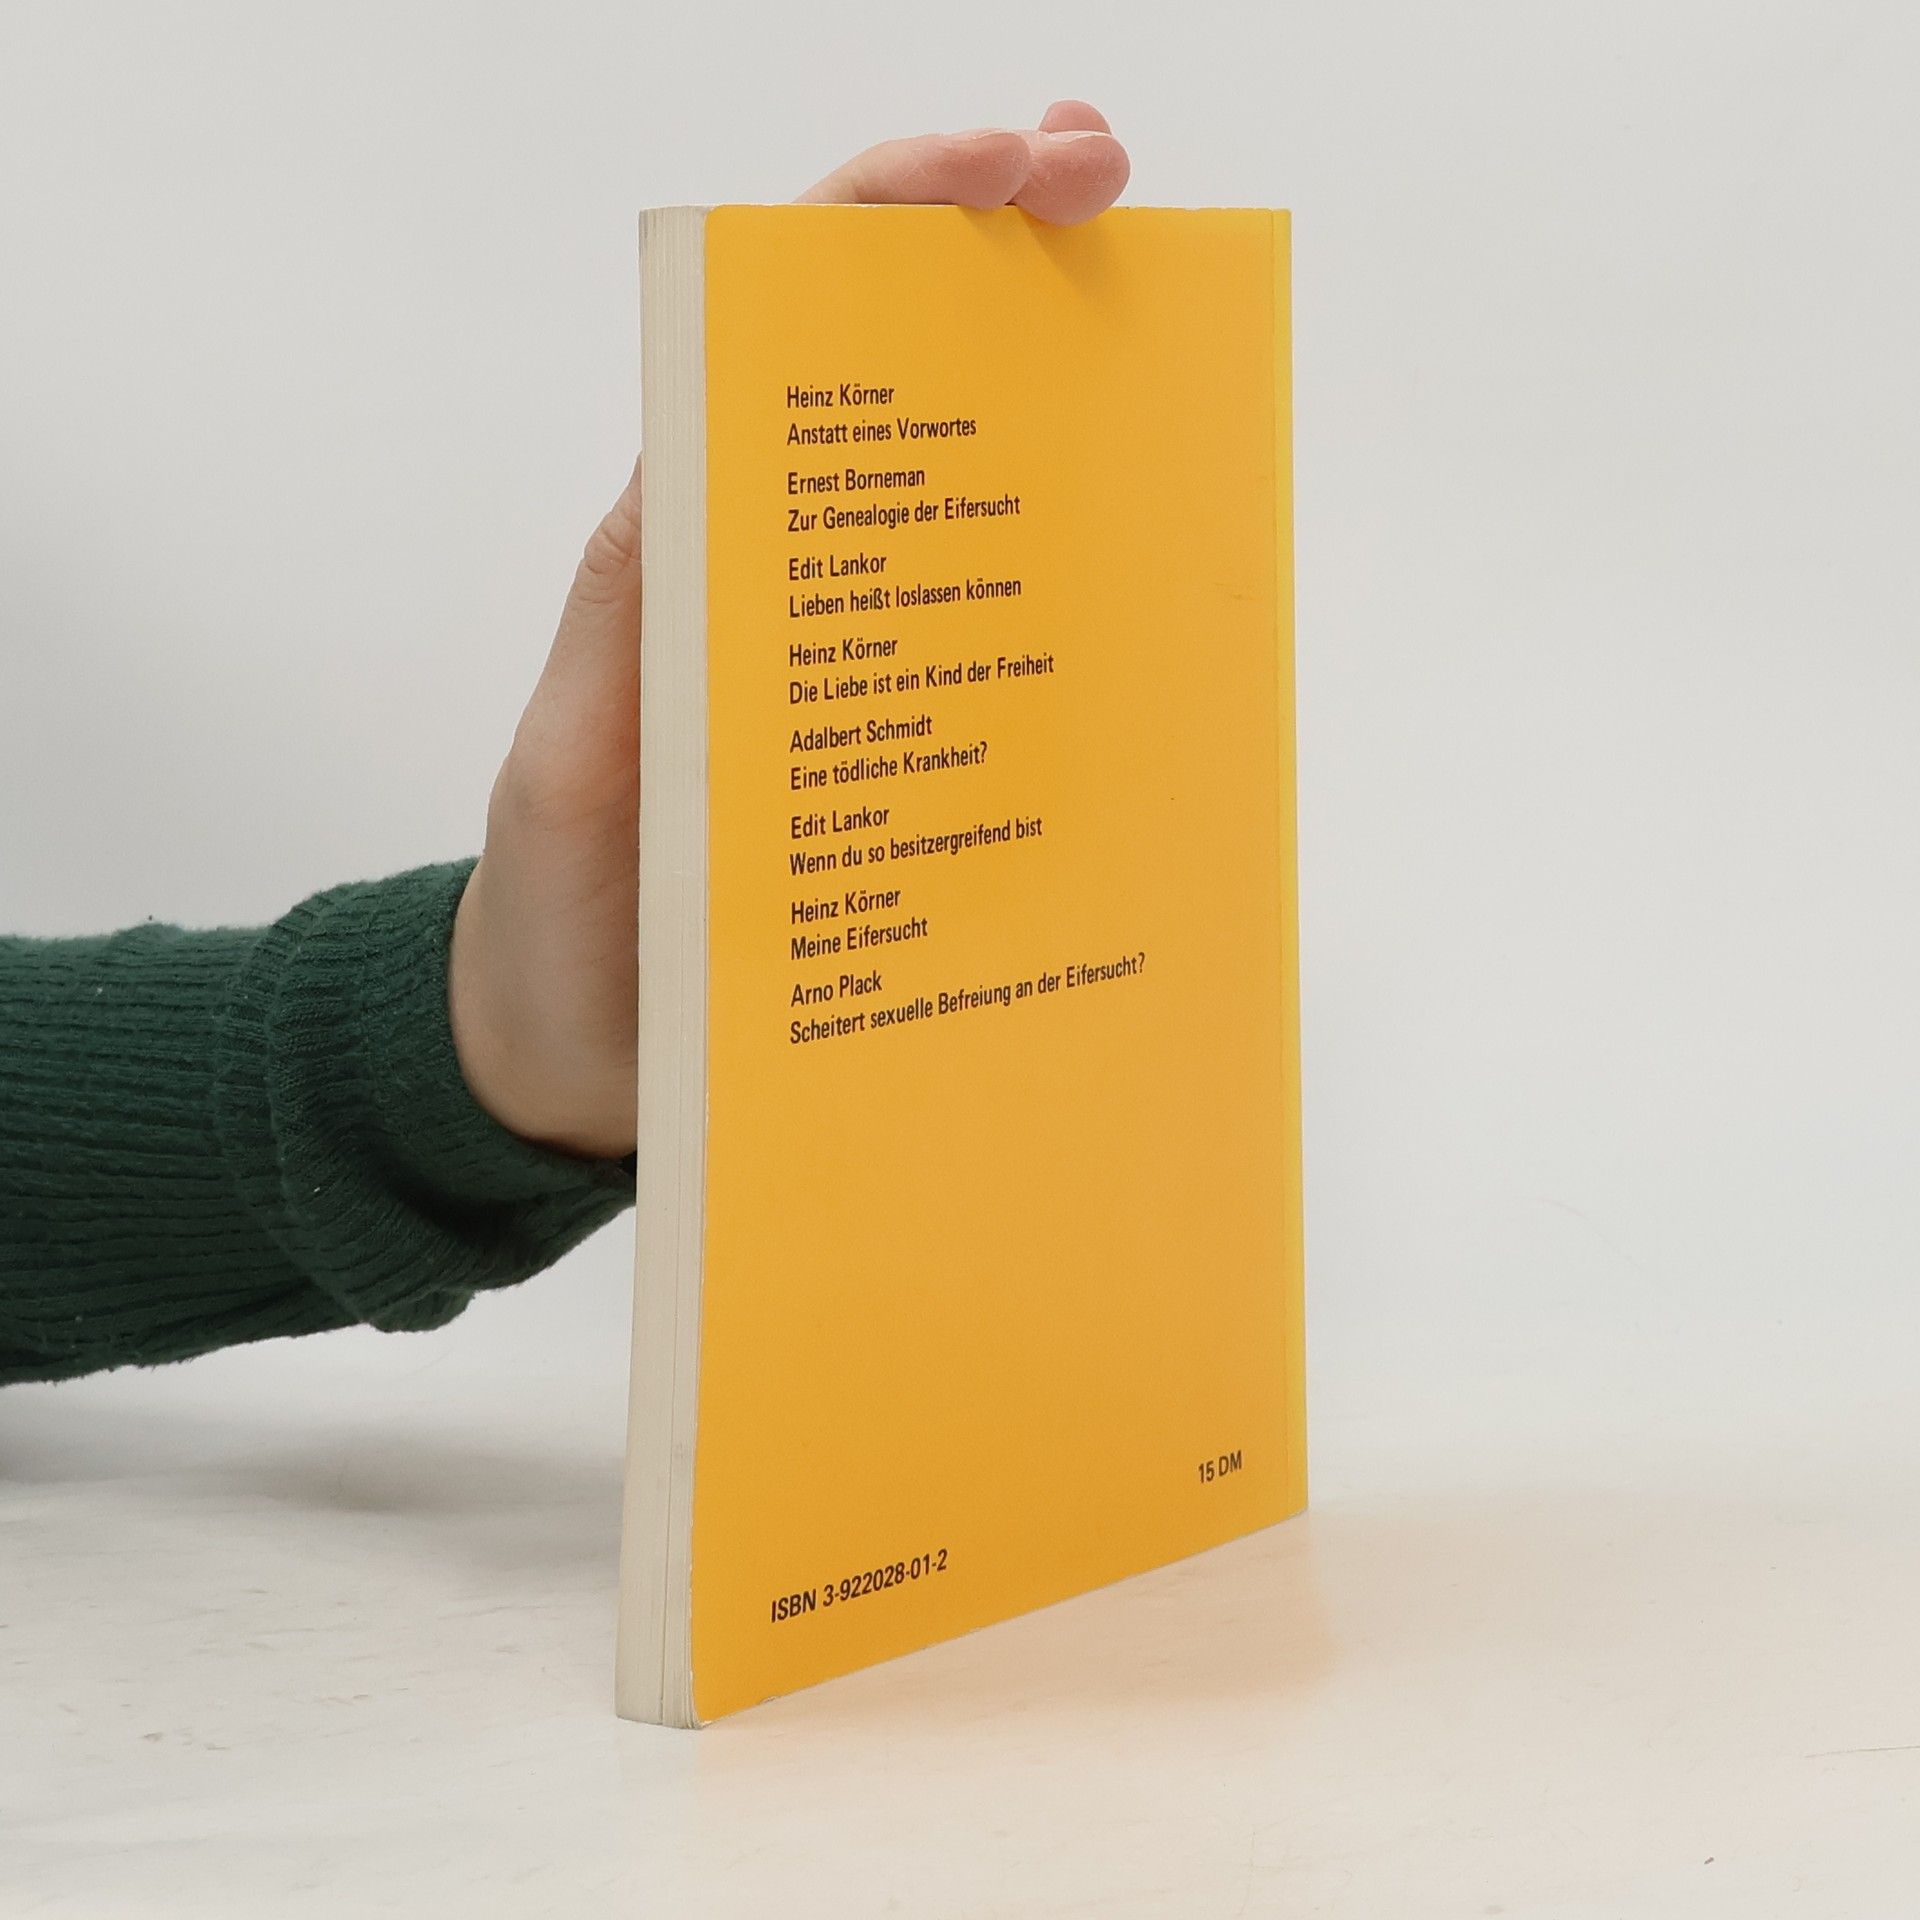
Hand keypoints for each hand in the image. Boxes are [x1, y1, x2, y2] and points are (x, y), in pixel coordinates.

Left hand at [448, 104, 1130, 1158]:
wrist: (570, 1057)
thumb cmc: (556, 920)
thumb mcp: (574, 768)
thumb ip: (629, 634)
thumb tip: (700, 471)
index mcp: (688, 547)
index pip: (780, 328)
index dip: (890, 215)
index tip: (1014, 167)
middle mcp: (773, 576)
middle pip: (883, 367)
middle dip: (989, 244)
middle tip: (1109, 181)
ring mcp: (840, 655)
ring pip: (951, 481)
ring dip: (1045, 381)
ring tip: (1154, 313)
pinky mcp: (888, 744)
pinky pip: (980, 632)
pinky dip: (1058, 565)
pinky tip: (1134, 548)